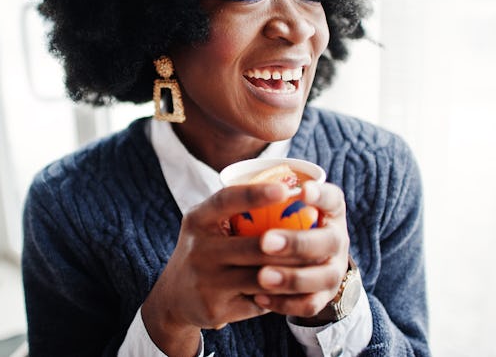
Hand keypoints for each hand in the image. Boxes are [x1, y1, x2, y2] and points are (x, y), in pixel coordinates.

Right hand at [142, 181, 299, 355]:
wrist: (174, 296)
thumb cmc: (204, 249)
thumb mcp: (206, 224)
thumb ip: (233, 209)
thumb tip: (287, 187)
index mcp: (197, 220)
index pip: (227, 200)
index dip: (256, 194)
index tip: (286, 189)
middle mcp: (199, 249)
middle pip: (255, 246)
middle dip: (293, 244)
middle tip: (321, 236)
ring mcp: (206, 281)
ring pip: (262, 276)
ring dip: (292, 271)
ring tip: (315, 263)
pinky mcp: (215, 308)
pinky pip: (258, 300)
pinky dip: (278, 296)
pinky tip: (292, 290)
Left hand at [252, 181, 349, 319]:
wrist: (296, 264)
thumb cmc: (279, 223)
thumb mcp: (281, 207)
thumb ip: (270, 199)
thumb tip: (240, 180)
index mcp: (329, 210)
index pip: (332, 198)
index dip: (320, 195)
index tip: (301, 191)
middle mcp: (337, 238)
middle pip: (327, 241)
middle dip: (296, 242)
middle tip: (265, 242)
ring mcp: (334, 269)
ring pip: (321, 277)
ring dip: (291, 278)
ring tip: (261, 277)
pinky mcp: (324, 296)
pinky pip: (309, 304)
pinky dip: (285, 303)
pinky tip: (259, 298)